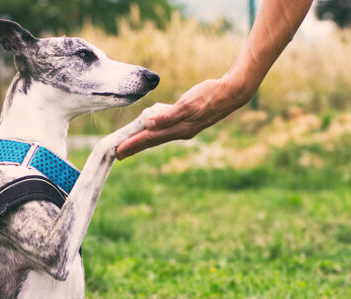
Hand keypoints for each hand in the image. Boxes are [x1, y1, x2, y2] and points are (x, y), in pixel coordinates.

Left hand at [116, 77, 251, 158]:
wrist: (232, 93)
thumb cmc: (210, 96)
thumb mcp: (188, 104)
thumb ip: (168, 115)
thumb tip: (148, 125)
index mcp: (179, 129)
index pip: (150, 139)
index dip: (133, 144)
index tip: (118, 151)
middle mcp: (181, 131)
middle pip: (153, 141)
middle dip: (135, 147)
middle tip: (119, 153)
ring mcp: (186, 127)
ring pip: (159, 136)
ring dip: (144, 141)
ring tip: (131, 144)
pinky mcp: (189, 121)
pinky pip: (167, 128)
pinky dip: (156, 130)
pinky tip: (152, 128)